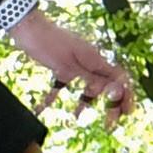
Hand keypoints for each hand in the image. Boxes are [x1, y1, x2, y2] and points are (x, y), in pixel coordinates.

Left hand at [3, 6, 135, 120]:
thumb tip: (115, 90)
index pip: (119, 78)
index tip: (127, 113)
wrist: (26, 27)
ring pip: (86, 84)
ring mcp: (75, 63)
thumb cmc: (47, 44)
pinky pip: (63, 83)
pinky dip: (56, 94)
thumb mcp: (70, 67)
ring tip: (76, 117)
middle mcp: (88, 61)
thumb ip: (92, 78)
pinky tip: (43, 108)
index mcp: (95, 59)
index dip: (126, 95)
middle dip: (110, 104)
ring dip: (84, 101)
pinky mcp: (60, 65)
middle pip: (106, 84)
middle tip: (110, 124)